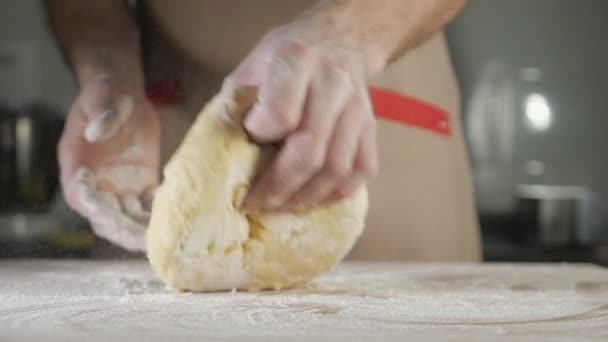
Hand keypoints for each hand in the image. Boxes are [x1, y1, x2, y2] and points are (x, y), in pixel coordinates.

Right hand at [58, 75, 159, 250]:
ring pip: (128, 218)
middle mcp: (97, 182)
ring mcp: (119, 187)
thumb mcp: (102, 96)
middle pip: (105, 217)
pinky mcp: (141, 185)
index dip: (95, 209)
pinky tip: (178, 220)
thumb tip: (96, 131)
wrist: (124, 95)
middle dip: (123, 231)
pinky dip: (159, 216)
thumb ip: (100, 112)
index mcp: (77, 164)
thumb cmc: (107, 93)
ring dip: (143, 231)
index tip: (112, 218)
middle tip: (145, 242)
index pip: (81, 196)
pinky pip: (149, 207)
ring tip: (164, 241)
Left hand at [224, 20, 378, 211]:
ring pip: (337, 169)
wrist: (338, 39)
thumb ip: (236, 107)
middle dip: (279, 187)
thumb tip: (221, 160)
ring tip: (282, 207)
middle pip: (310, 151)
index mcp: (296, 61)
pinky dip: (336, 194)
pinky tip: (313, 199)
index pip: (280, 115)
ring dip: (306, 197)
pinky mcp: (371, 129)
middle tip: (256, 204)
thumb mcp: (250, 68)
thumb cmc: (284, 59)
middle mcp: (332, 84)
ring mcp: (357, 109)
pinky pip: (360, 172)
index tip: (242, 153)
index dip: (259, 140)